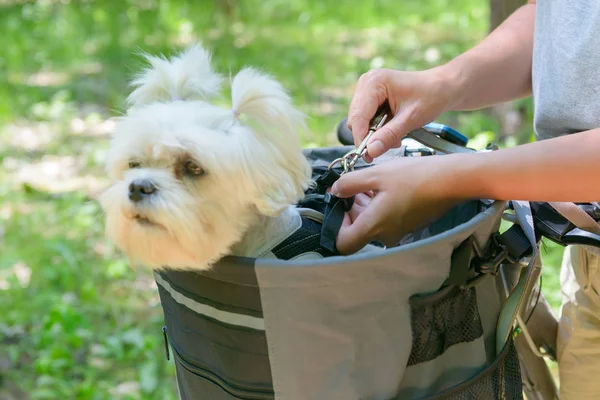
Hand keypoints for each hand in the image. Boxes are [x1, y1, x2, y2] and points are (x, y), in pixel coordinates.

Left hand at [332, 155, 462, 253]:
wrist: (450, 181)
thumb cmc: (413, 177)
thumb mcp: (375, 174)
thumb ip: (349, 183)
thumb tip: (335, 190)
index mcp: (373, 227)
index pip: (342, 244)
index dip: (335, 226)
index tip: (339, 204)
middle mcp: (384, 236)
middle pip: (356, 232)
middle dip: (350, 210)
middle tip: (354, 186)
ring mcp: (397, 233)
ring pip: (370, 224)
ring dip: (364, 205)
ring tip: (369, 182)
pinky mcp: (407, 226)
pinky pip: (384, 221)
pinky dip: (378, 206)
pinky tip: (383, 186)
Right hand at [347, 67, 457, 160]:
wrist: (442, 88)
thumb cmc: (430, 97)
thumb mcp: (410, 119)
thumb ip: (389, 135)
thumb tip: (370, 151)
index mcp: (374, 82)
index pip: (358, 116)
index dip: (361, 138)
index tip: (367, 156)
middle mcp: (366, 82)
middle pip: (356, 119)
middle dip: (370, 136)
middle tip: (390, 144)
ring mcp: (366, 89)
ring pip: (359, 121)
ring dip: (374, 133)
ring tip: (395, 135)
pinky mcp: (370, 97)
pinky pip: (365, 119)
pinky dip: (377, 128)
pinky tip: (392, 128)